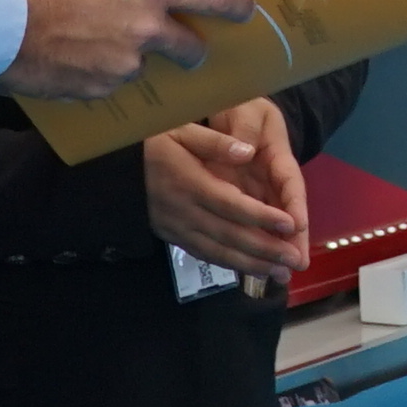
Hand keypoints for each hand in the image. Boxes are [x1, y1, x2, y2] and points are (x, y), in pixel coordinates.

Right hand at [0, 0, 253, 99]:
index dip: (235, 7)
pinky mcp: (102, 91)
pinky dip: (101, 78)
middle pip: (192, 49)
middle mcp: (146, 29)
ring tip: (91, 45)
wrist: (0, 20)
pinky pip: (113, 87)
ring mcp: (125, 65)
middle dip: (191, 52)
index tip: (245, 11)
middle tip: (181, 49)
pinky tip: (74, 61)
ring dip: (130, 62)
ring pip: (146, 69)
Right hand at [144, 99, 308, 279]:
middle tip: (295, 261)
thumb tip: (248, 151)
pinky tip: (252, 271)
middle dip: (265, 250)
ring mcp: (178, 228)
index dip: (261, 217)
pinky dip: (230, 264)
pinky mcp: (174, 238)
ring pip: (219, 251)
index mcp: (191, 183)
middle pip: (230, 234)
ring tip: (281, 275)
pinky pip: (205, 254)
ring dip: (252, 265)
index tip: (290, 225)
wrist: (112, 172)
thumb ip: (215, 142)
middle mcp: (186, 211)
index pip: (231, 204)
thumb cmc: (152, 145)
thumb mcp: (181, 131)